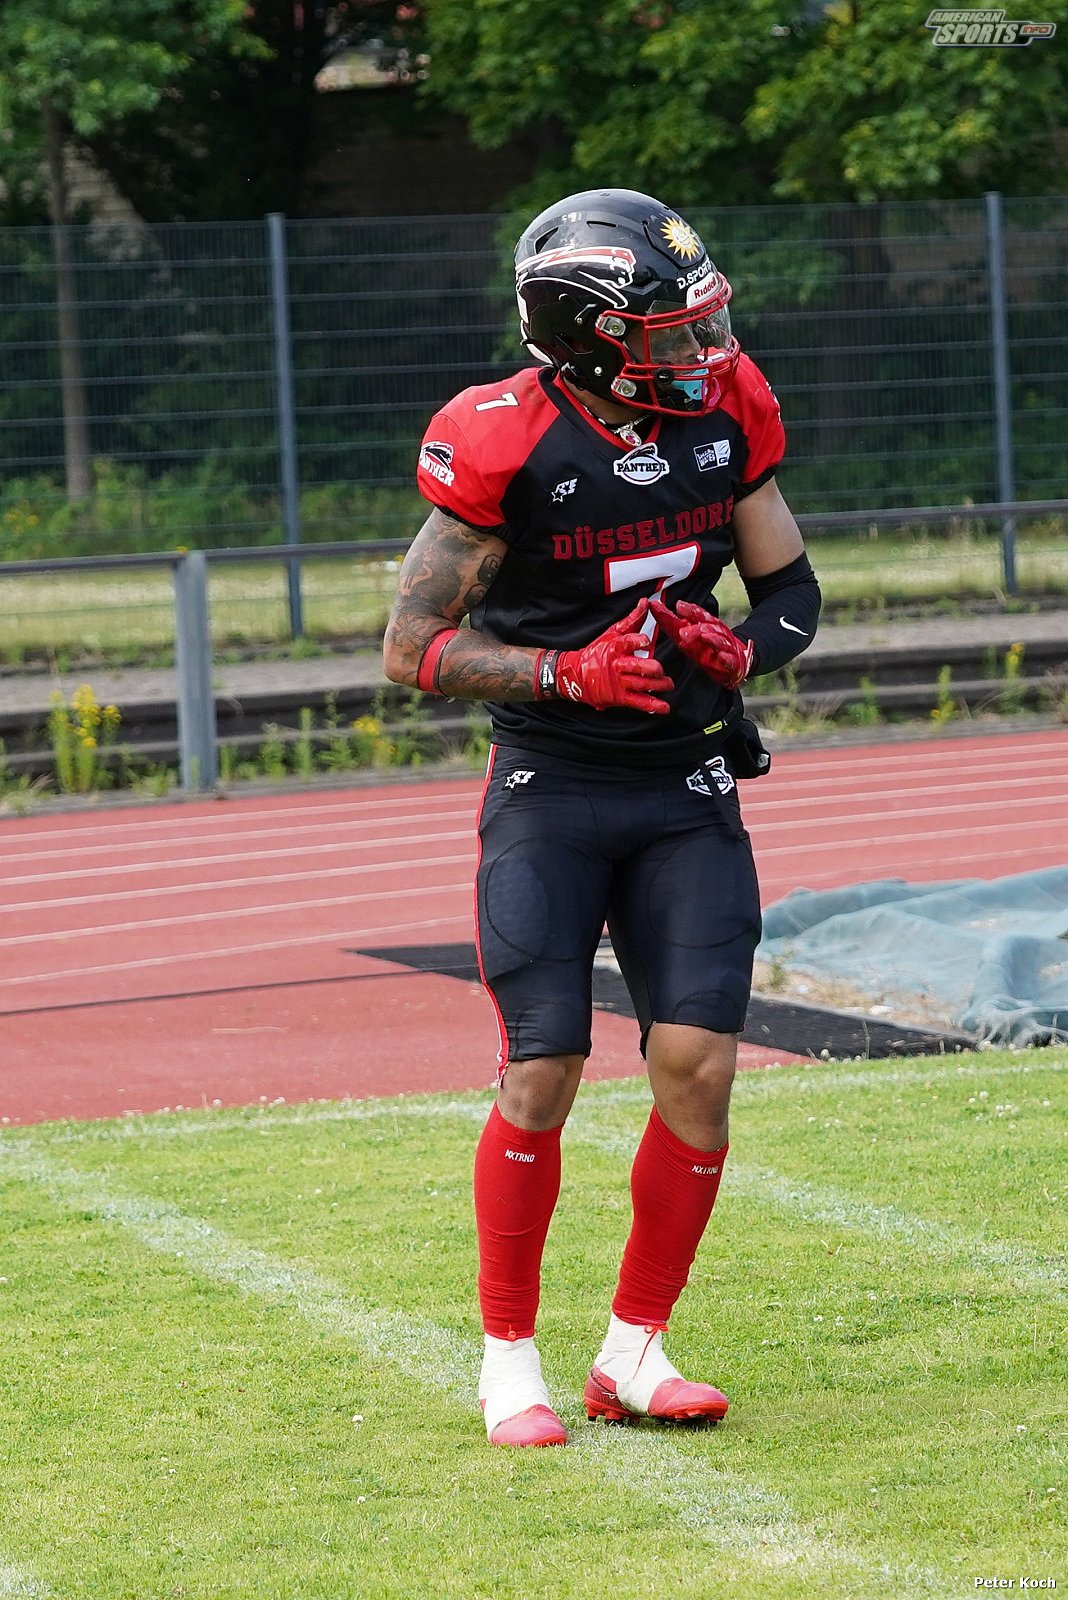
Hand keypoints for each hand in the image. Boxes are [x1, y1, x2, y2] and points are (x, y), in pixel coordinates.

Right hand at [551, 598, 673, 713]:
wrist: (575, 676)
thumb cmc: (596, 652)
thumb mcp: (612, 633)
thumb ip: (631, 620)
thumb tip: (645, 603)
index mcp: (614, 648)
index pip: (626, 643)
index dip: (637, 641)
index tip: (647, 640)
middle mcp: (617, 666)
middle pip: (637, 666)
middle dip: (652, 668)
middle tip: (660, 669)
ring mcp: (619, 683)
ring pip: (641, 684)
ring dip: (658, 685)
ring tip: (668, 684)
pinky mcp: (620, 698)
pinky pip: (639, 702)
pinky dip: (653, 706)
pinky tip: (664, 707)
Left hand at [649, 597, 753, 689]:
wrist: (731, 664)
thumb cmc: (705, 646)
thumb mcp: (684, 633)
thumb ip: (669, 620)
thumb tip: (653, 604)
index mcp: (706, 624)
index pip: (698, 614)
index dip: (690, 610)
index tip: (679, 606)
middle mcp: (717, 633)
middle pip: (709, 626)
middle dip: (697, 627)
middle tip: (682, 631)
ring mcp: (725, 647)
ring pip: (720, 640)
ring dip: (712, 638)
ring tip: (703, 636)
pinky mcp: (730, 663)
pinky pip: (729, 660)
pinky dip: (727, 658)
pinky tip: (722, 657)